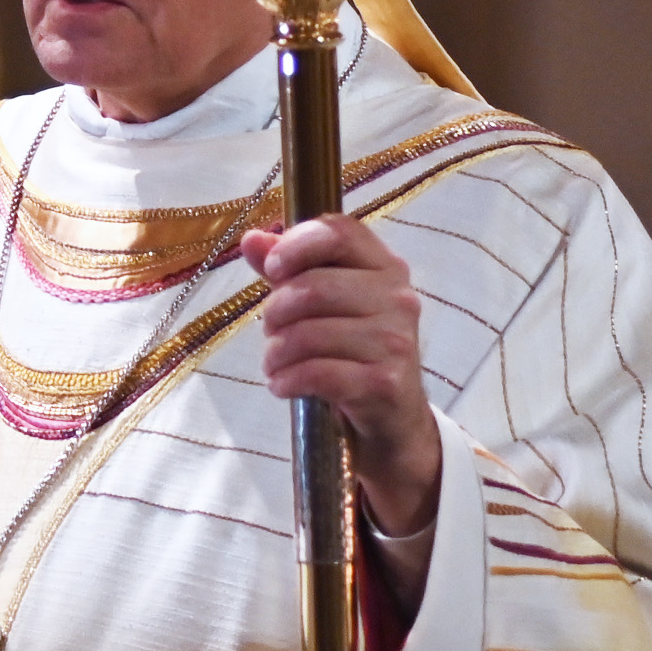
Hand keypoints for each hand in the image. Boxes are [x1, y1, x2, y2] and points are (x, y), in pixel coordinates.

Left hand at [239, 213, 440, 573]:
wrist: (393, 419)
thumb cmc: (353, 351)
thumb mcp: (324, 306)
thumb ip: (289, 270)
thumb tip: (253, 239)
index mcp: (385, 267)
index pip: (339, 231)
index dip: (297, 244)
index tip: (273, 269)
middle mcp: (398, 298)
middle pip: (312, 287)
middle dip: (275, 313)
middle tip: (271, 332)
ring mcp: (395, 341)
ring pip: (307, 333)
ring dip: (275, 353)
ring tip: (274, 363)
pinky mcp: (384, 383)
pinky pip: (316, 372)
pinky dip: (287, 380)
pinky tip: (282, 385)